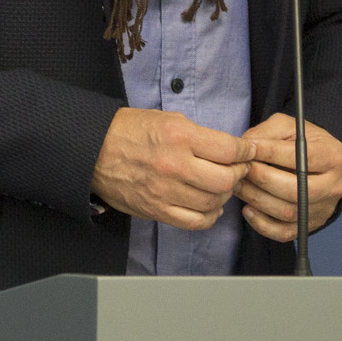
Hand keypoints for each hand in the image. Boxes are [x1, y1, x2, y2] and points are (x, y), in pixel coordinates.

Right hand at [91, 107, 252, 229]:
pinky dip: (208, 216)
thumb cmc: (129, 131)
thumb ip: (198, 135)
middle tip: (237, 170)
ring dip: (223, 195)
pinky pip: (195, 221)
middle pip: (225, 180)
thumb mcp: (167, 119)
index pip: (228, 150)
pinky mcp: (156, 210)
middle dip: (239, 175)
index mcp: (179, 136)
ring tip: (220, 186)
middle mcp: (174, 165)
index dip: (246, 152)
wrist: (93, 148)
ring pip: (213, 203)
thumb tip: (226, 150)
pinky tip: (208, 206)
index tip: (248, 152)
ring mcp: (165, 191)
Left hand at [237, 113, 341, 240]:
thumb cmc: (301, 142)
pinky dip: (262, 224)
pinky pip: (285, 233)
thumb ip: (267, 133)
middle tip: (241, 170)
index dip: (270, 154)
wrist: (318, 164)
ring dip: (257, 200)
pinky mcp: (311, 224)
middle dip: (262, 180)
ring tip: (239, 186)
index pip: (301, 157)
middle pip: (295, 190)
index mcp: (334, 156)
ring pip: (288, 212)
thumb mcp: (288, 127)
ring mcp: (324, 209)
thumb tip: (246, 148)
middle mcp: (335, 185)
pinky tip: (248, 209)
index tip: (247, 150)